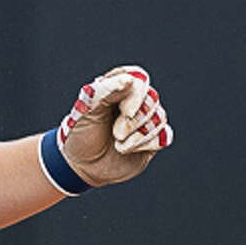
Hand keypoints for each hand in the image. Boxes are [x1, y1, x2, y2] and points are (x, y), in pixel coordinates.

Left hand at [47, 65, 172, 190]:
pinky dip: (145, 145)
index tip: (125, 111)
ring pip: (159, 118)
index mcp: (118, 85)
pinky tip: (127, 149)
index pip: (138, 78)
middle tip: (116, 133)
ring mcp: (146, 118)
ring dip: (137, 135)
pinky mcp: (153, 138)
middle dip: (134, 119)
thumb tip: (130, 80)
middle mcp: (136, 99)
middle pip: (152, 98)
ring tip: (117, 142)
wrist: (83, 166)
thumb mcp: (85, 111)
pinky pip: (163, 136)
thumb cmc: (81, 133)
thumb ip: (105, 92)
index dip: (135, 95)